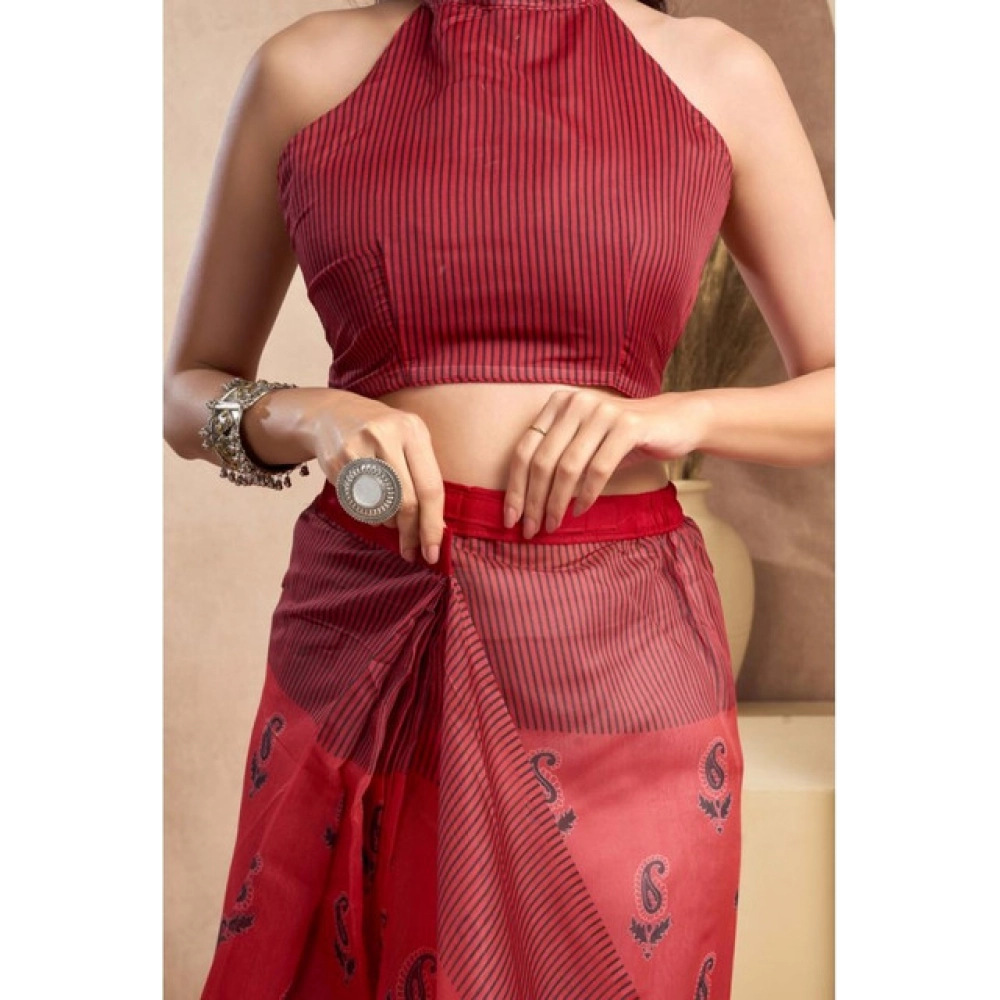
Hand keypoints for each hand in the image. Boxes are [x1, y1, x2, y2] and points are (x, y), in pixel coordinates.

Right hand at [304, 392, 445, 563]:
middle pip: (405, 501)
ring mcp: (357, 449)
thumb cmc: (382, 434)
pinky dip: (369, 516)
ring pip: (380, 508)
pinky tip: (371, 505)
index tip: (434, 551)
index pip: (430, 487)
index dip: (433, 525)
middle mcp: (386, 436)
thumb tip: (436, 529)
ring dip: (389, 523)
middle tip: (411, 551)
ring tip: (390, 517)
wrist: (333, 414)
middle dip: (411, 533)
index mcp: (413, 430)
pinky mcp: (336, 462)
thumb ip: (424, 478)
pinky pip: (357, 505)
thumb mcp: (409, 441)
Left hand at [502, 389, 706, 538]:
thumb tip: (525, 502)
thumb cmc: (623, 438)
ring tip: (552, 525)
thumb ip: (556, 459)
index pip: (524, 449)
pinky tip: (581, 511)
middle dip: (532, 500)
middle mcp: (576, 402)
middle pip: (542, 460)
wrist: (675, 421)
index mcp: (558, 403)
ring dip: (556, 502)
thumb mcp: (584, 442)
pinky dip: (586, 495)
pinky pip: (598, 468)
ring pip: (567, 467)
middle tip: (530, 529)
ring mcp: (602, 412)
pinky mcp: (628, 426)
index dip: (514, 487)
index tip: (510, 518)